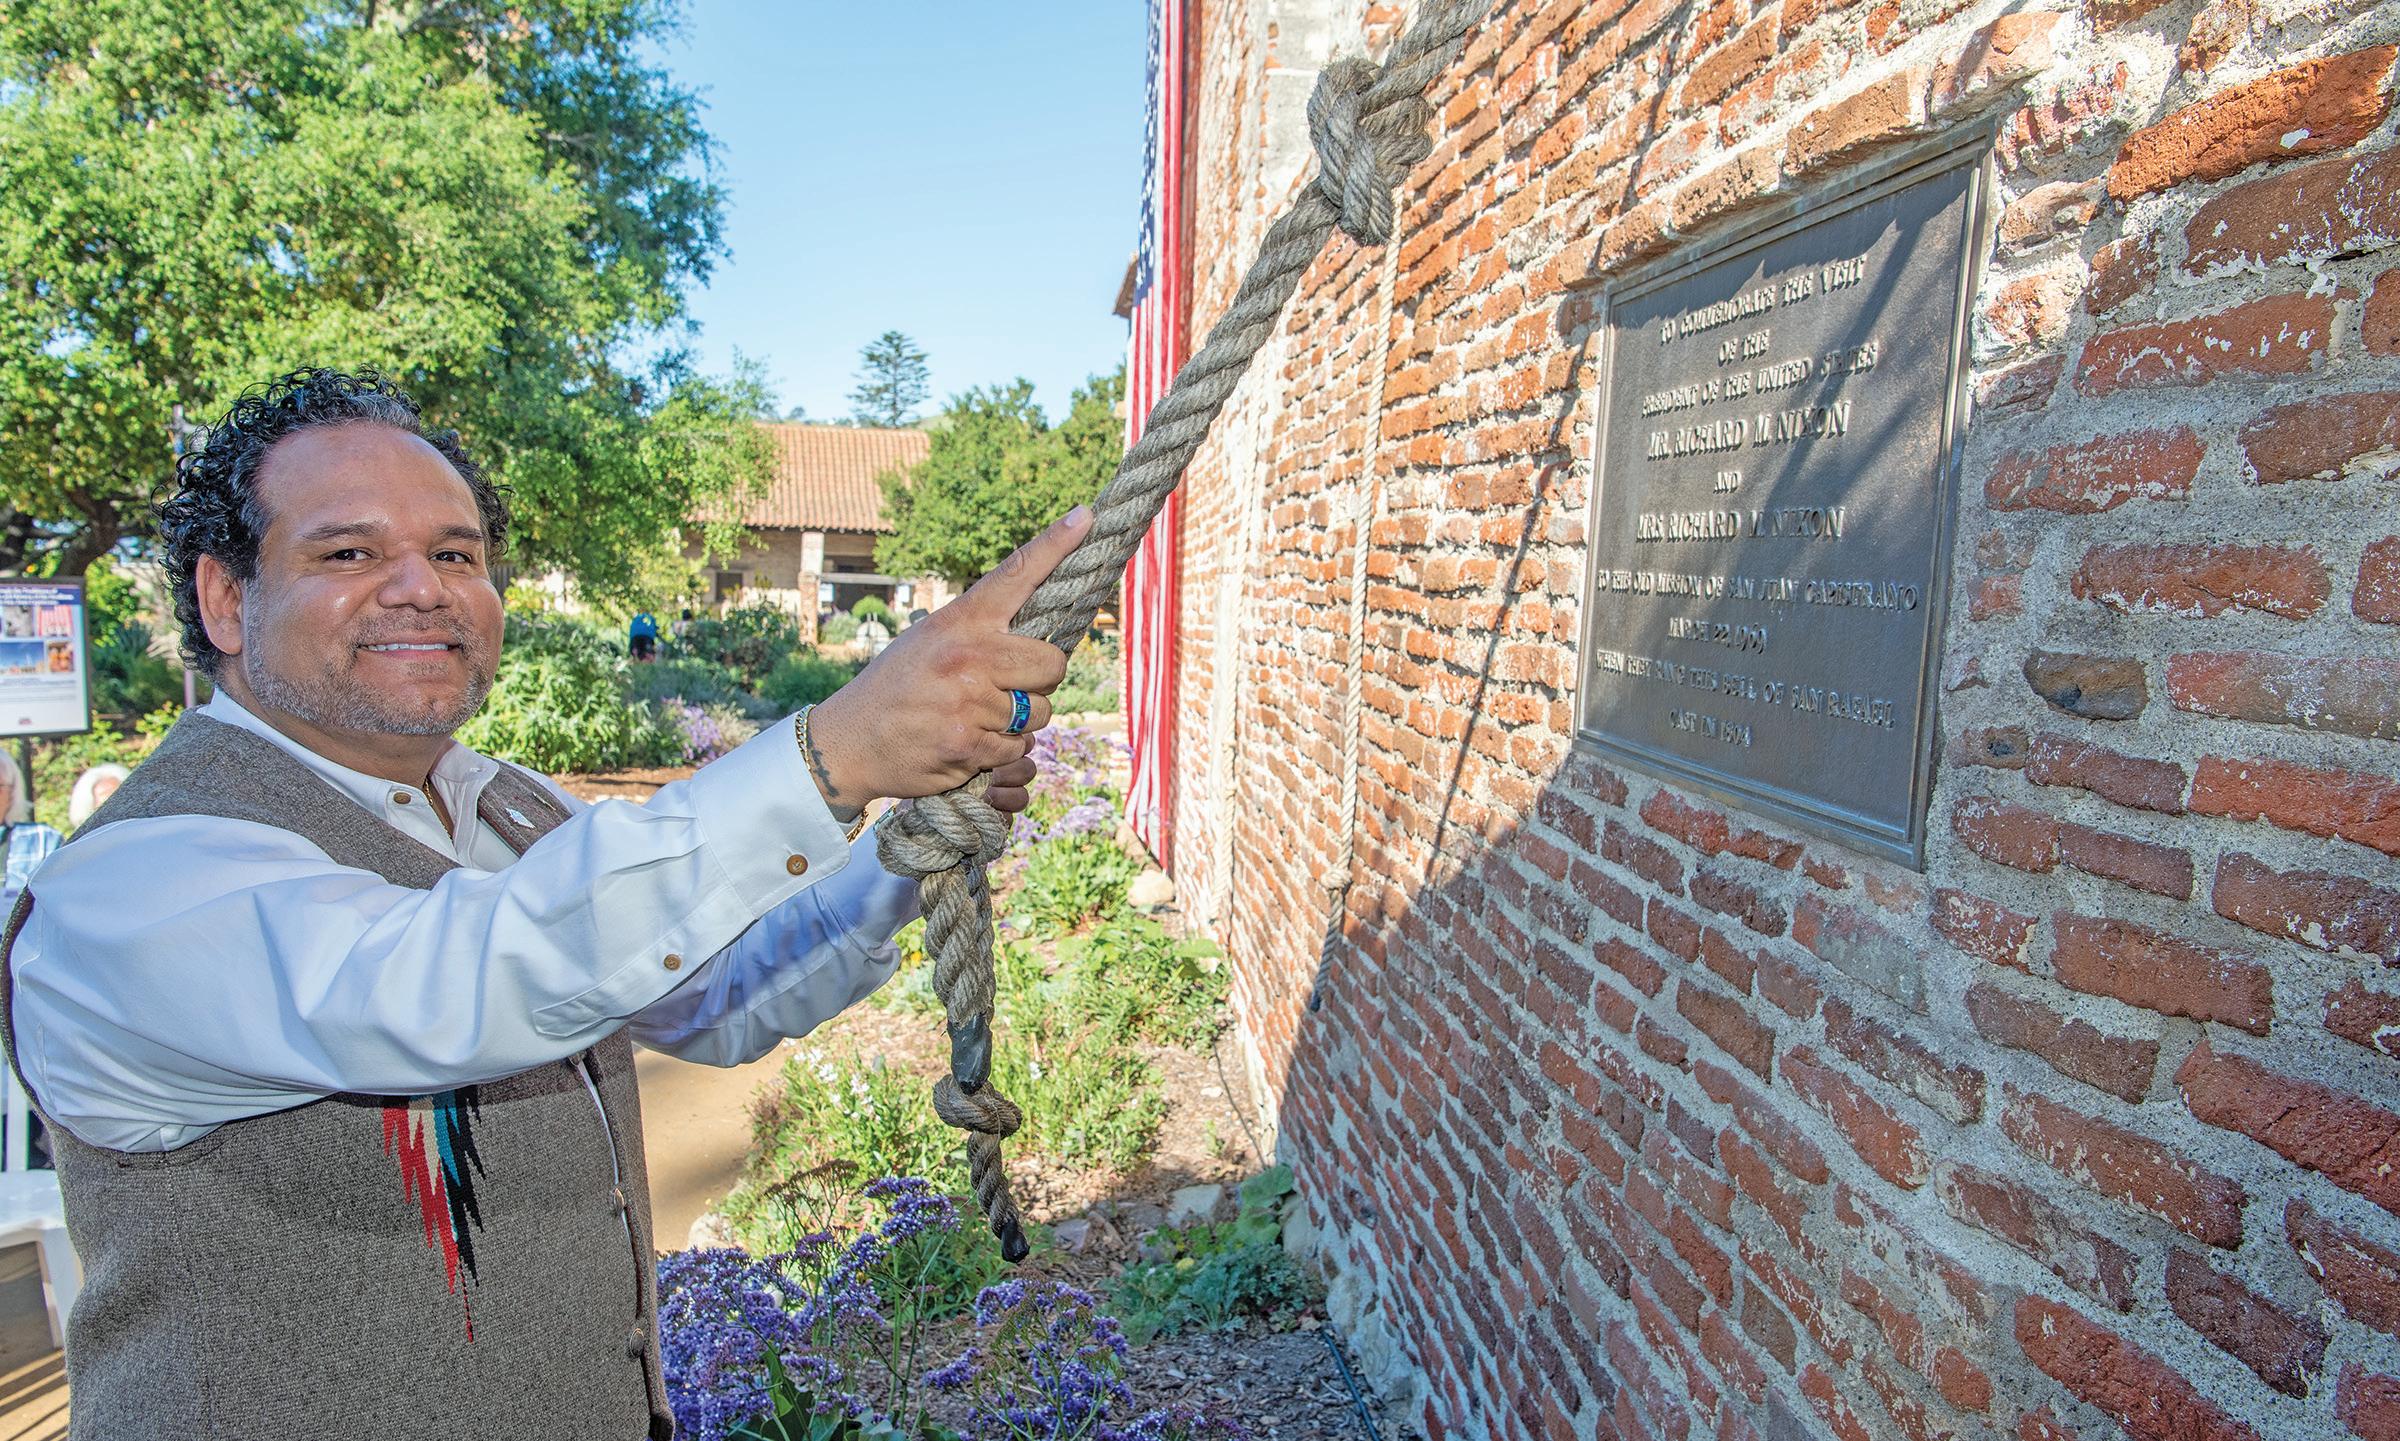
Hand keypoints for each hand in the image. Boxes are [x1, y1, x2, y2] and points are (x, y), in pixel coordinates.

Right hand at [803, 506, 1086, 809]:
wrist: (850, 741)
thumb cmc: (898, 686)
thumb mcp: (929, 639)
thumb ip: (979, 631)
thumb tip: (1039, 631)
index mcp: (959, 622)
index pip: (1016, 575)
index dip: (1056, 545)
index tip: (1085, 516)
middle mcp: (968, 657)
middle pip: (1053, 663)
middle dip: (1040, 680)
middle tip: (1008, 685)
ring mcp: (969, 704)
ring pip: (1040, 713)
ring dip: (1019, 721)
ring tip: (975, 715)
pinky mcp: (968, 747)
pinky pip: (1017, 749)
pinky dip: (1001, 751)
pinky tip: (966, 742)